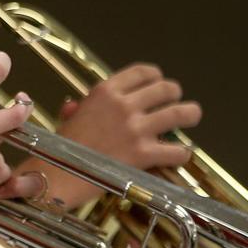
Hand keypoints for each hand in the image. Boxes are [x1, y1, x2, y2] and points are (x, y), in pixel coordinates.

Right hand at [56, 63, 199, 169]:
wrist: (56, 174)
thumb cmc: (58, 148)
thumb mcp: (68, 119)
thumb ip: (79, 109)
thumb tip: (75, 107)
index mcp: (104, 92)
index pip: (142, 72)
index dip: (155, 75)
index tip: (157, 82)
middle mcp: (123, 106)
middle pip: (166, 88)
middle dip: (174, 94)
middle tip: (175, 101)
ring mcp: (135, 130)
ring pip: (180, 113)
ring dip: (190, 114)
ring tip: (191, 116)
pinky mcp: (143, 154)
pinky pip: (177, 151)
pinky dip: (181, 154)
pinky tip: (178, 155)